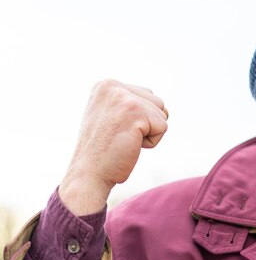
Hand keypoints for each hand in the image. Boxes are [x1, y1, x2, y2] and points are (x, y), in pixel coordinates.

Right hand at [59, 79, 168, 214]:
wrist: (88, 174)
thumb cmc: (102, 151)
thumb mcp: (111, 116)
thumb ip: (129, 104)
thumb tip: (162, 107)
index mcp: (106, 85)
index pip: (146, 95)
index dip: (139, 119)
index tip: (115, 130)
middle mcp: (112, 86)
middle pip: (158, 102)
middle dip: (147, 124)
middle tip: (120, 137)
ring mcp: (123, 98)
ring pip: (162, 114)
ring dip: (149, 133)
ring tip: (125, 140)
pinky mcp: (135, 112)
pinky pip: (163, 127)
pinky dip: (152, 142)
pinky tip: (130, 145)